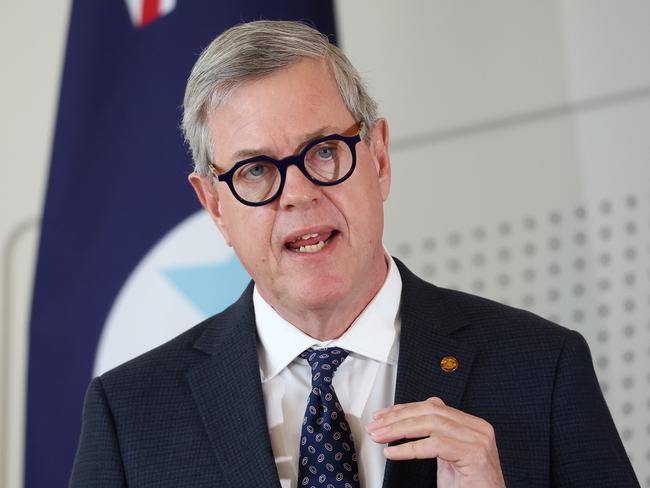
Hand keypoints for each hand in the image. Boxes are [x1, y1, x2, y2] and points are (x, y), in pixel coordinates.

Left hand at [366, 397, 505, 487]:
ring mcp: (478, 439)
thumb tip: (408, 422)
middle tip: (376, 426)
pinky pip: (434, 445)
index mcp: (471, 424)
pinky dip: (409, 448)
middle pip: (430, 412)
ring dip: (399, 430)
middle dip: (397, 417)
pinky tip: (392, 453)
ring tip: (380, 437)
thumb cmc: (469, 487)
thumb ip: (435, 437)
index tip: (382, 416)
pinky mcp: (474, 454)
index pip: (433, 406)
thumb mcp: (448, 457)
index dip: (404, 409)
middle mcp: (477, 428)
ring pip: (430, 424)